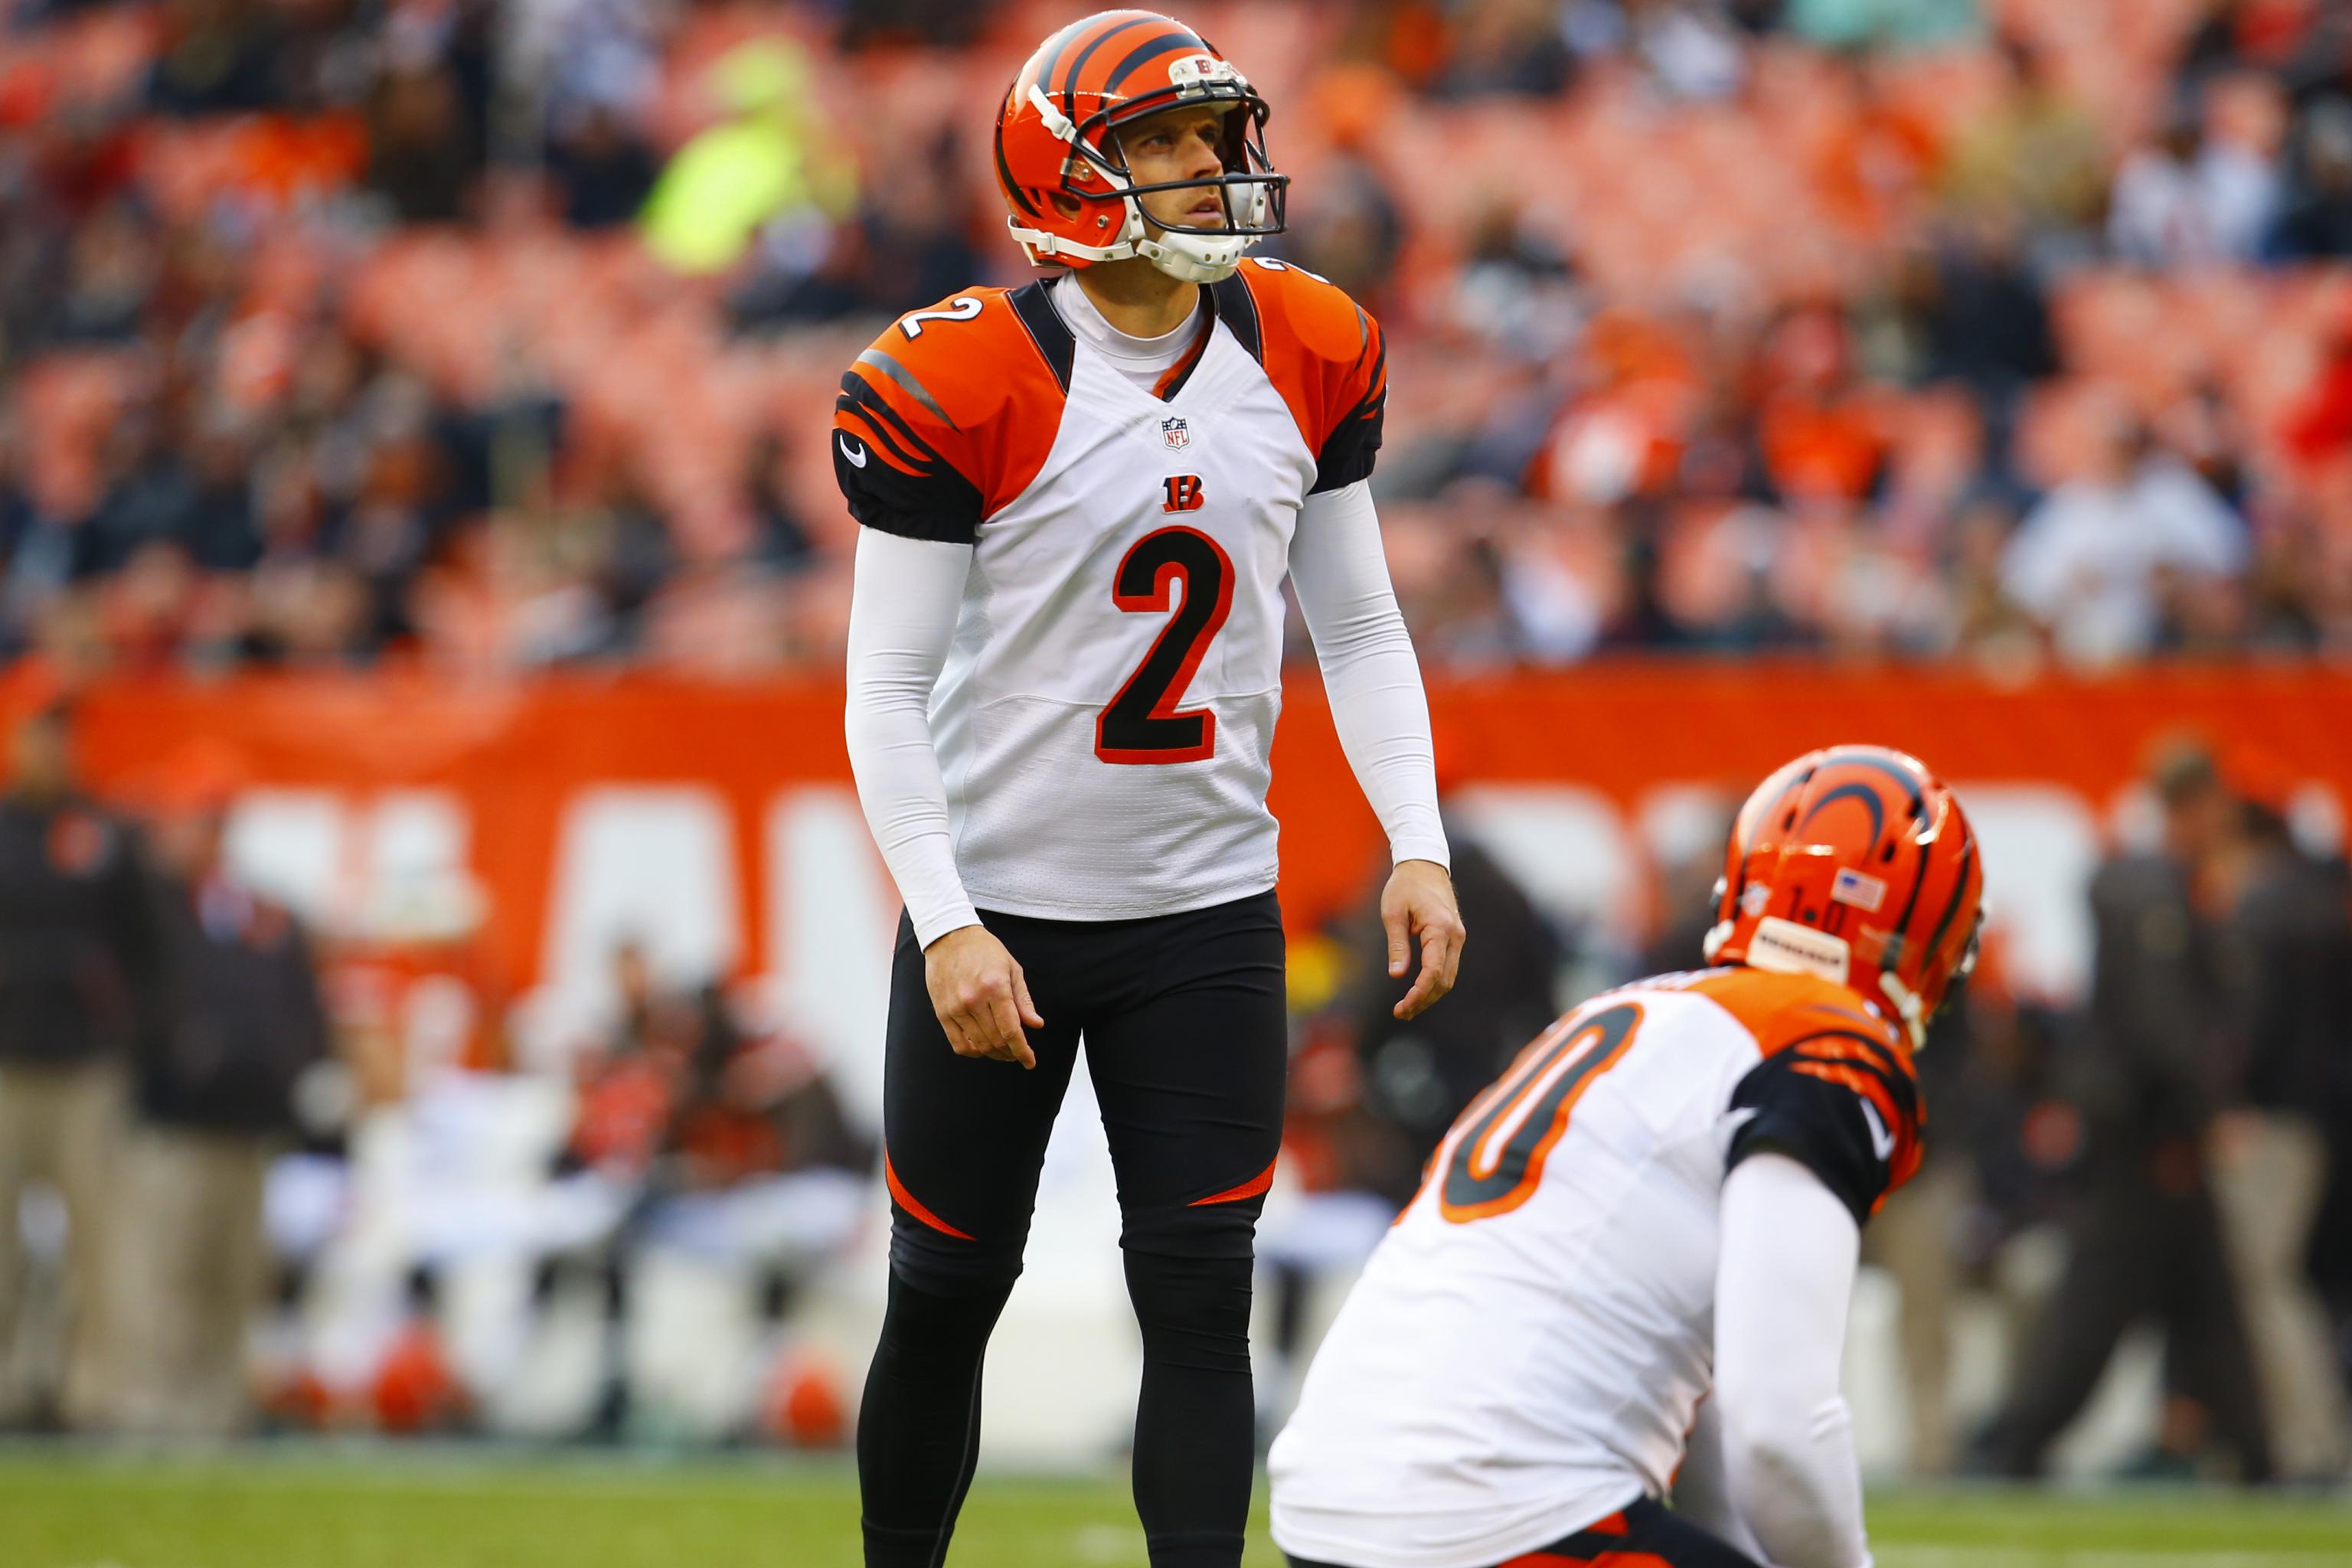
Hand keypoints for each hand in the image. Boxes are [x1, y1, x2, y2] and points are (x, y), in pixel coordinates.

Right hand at [924, 924, 1041, 1069]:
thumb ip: (1023, 1000)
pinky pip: (958, 1044)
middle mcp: (974, 1000)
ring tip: (1004, 1052)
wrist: (949, 937)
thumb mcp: (1012, 969)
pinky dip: (973, 1052)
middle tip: (1018, 1054)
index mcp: (995, 987)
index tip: (1030, 1062)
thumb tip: (1035, 1025)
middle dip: (1011, 1053)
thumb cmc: (985, 950)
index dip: (1023, 1051)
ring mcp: (955, 1008)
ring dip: (995, 1054)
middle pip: (996, 1040)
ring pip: (979, 1045)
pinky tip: (983, 1049)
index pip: (1011, 1030)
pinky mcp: (942, 1012)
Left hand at [1382, 859, 1464, 1020]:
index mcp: (1440, 928)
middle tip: (1401, 1013)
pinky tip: (1418, 992)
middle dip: (1423, 1000)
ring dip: (1430, 995)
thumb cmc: (1405, 886)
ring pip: (1448, 977)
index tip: (1402, 1007)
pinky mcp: (1454, 938)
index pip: (1433, 971)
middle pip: (1444, 980)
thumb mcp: (1393, 913)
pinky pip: (1447, 967)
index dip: (1418, 994)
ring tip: (1407, 1008)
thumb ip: (1397, 945)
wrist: (1424, 865)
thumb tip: (1397, 974)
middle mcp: (1455, 935)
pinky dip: (1434, 983)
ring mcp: (1457, 937)